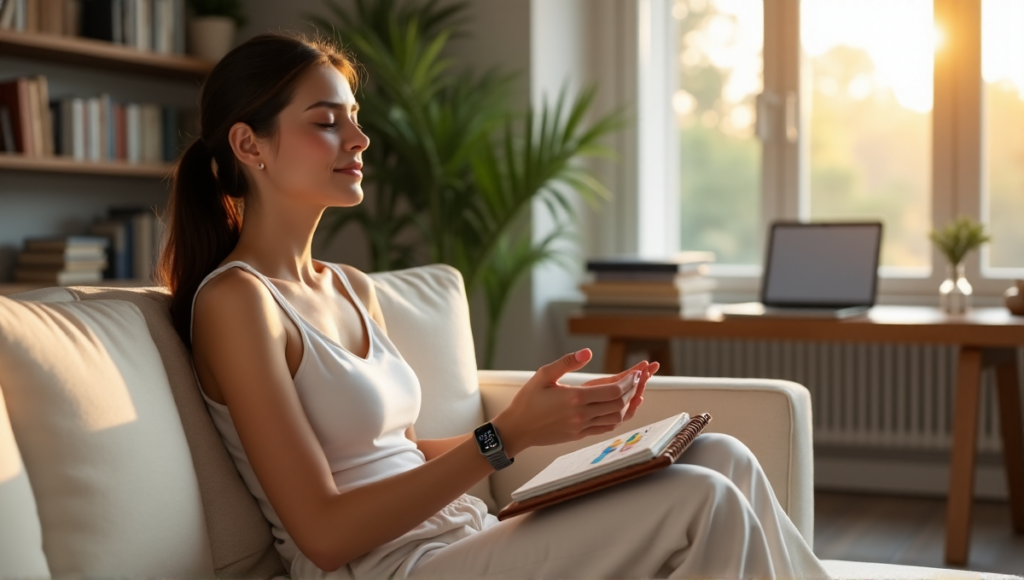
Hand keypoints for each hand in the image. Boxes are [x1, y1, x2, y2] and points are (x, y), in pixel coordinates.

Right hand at [492, 348, 649, 456]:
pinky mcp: (580, 435)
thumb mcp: (543, 375)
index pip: (613, 390)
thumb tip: (587, 352)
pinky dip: (618, 417)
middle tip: (642, 377)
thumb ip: (566, 362)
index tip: (638, 371)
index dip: (629, 381)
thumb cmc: (527, 400)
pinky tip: (621, 408)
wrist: (517, 429)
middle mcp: (581, 414)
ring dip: (629, 404)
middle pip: (619, 403)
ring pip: (616, 418)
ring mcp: (582, 427)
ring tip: (635, 391)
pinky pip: (606, 427)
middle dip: (633, 389)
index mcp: (575, 398)